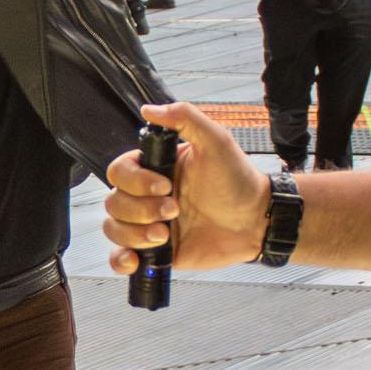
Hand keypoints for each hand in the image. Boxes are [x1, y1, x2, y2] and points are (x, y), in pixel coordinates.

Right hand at [100, 99, 267, 274]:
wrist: (256, 221)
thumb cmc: (238, 180)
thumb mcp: (215, 141)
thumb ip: (185, 118)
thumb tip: (148, 109)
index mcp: (154, 169)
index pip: (119, 172)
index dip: (135, 181)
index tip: (165, 185)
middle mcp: (147, 196)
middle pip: (113, 202)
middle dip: (141, 210)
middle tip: (175, 210)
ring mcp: (149, 224)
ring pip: (114, 229)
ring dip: (134, 234)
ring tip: (165, 235)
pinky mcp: (156, 252)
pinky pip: (121, 257)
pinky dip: (120, 260)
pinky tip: (134, 260)